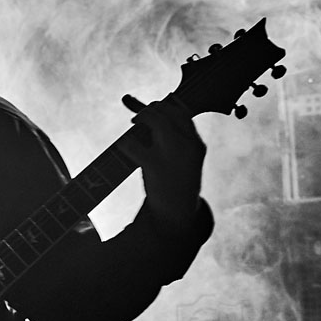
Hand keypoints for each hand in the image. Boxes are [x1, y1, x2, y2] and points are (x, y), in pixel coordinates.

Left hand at [121, 99, 206, 232]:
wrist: (178, 214)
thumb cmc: (176, 183)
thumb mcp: (183, 160)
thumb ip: (172, 138)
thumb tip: (151, 115)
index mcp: (196, 144)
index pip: (182, 113)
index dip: (165, 106)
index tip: (153, 108)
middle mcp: (188, 146)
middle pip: (168, 113)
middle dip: (150, 110)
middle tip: (138, 118)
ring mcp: (172, 155)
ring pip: (156, 121)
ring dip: (142, 117)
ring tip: (134, 123)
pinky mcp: (154, 166)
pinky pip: (134, 144)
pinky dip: (126, 141)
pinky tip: (124, 145)